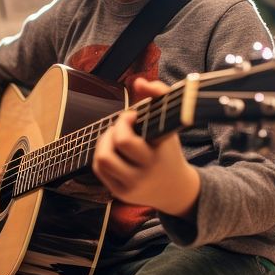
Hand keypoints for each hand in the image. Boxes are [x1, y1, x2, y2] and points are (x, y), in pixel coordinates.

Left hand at [92, 78, 199, 218]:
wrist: (175, 189)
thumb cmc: (168, 149)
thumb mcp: (170, 123)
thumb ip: (160, 94)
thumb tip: (138, 81)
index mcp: (159, 151)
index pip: (131, 137)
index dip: (125, 120)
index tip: (132, 116)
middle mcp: (147, 170)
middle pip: (118, 145)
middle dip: (116, 127)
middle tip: (124, 125)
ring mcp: (132, 184)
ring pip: (103, 159)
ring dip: (105, 142)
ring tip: (115, 137)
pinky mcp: (121, 192)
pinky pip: (100, 169)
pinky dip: (102, 154)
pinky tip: (113, 150)